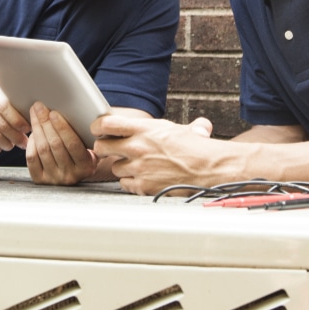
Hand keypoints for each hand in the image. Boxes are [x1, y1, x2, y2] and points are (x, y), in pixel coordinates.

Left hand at [27, 102, 97, 184]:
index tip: (54, 112)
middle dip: (46, 123)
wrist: (75, 175)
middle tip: (40, 107)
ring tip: (35, 114)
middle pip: (55, 144)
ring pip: (42, 149)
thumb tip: (73, 109)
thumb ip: (86, 133)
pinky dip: (31, 142)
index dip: (62, 127)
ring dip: (37, 128)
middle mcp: (70, 175)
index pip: (73, 144)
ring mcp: (54, 179)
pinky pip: (32, 158)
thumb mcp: (91, 147)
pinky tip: (33, 132)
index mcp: (86, 167)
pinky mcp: (40, 180)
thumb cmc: (84, 153)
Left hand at [92, 115, 213, 195]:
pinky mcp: (142, 186)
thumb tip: (201, 126)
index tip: (99, 129)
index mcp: (144, 129)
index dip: (98, 126)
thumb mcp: (187, 130)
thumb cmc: (199, 150)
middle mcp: (137, 147)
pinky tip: (143, 178)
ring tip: (137, 166)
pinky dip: (131, 182)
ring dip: (122, 167)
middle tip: (112, 150)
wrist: (209, 170)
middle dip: (104, 149)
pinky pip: (125, 184)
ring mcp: (138, 168)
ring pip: (114, 168)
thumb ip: (182, 127)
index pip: (106, 123)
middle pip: (101, 147)